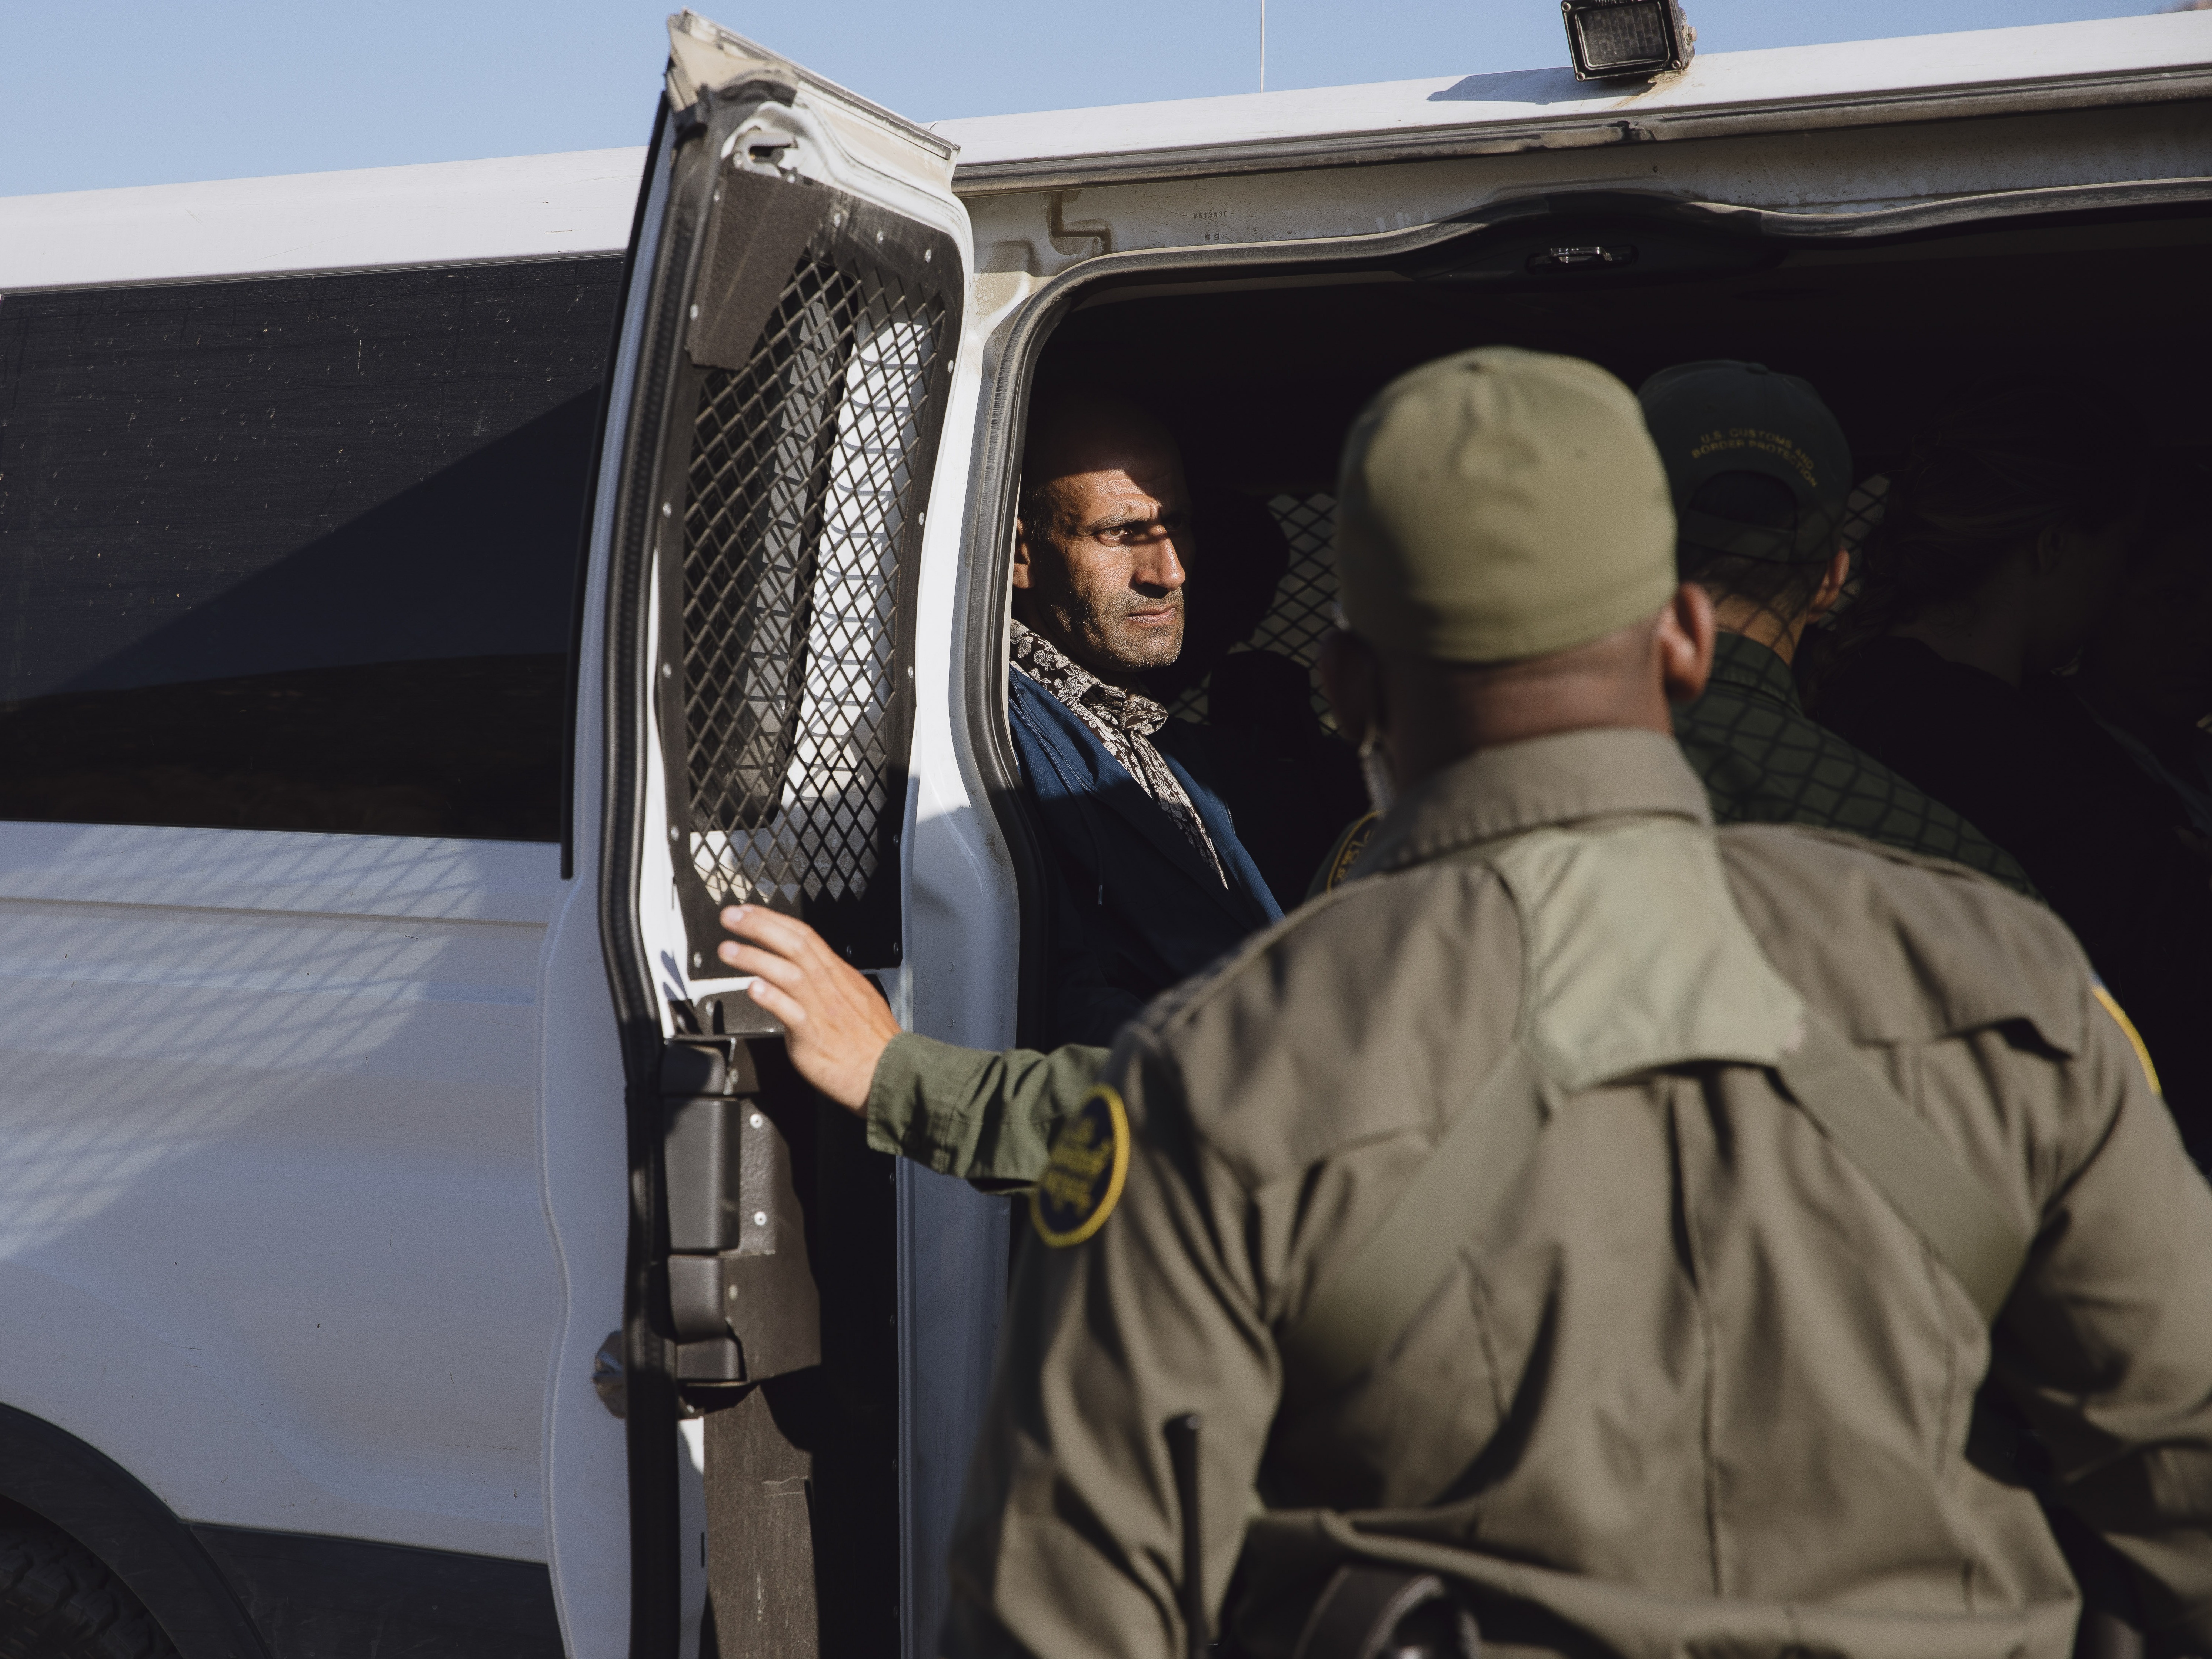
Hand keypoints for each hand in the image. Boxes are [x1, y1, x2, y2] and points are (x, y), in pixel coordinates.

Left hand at [716, 906, 898, 1113]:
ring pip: (789, 974)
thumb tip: (810, 969)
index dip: (774, 920)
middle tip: (731, 917)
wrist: (889, 1074)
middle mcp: (830, 988)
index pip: (804, 936)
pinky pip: (792, 1014)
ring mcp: (822, 1011)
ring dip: (756, 958)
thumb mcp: (856, 999)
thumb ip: (830, 983)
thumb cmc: (872, 1043)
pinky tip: (754, 988)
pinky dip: (773, 998)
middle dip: (760, 927)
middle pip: (794, 946)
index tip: (748, 911)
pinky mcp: (814, 1038)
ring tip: (728, 950)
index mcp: (839, 976)